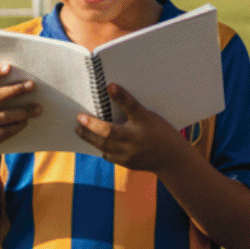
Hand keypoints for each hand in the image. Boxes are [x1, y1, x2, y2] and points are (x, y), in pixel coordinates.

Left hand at [74, 83, 189, 172]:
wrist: (171, 158)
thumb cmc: (160, 132)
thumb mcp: (151, 118)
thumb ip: (133, 112)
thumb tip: (110, 101)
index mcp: (146, 121)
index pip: (132, 106)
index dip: (121, 96)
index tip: (110, 85)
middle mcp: (138, 137)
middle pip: (110, 131)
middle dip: (92, 124)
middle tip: (79, 117)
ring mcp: (132, 153)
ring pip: (104, 144)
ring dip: (89, 136)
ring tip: (78, 128)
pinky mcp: (127, 163)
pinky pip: (108, 154)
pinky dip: (101, 147)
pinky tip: (94, 140)